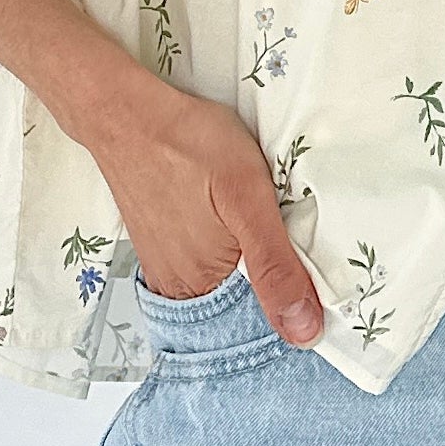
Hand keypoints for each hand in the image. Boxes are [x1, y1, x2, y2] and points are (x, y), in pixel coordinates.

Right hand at [75, 66, 326, 344]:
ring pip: (228, 282)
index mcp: (200, 288)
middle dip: (274, 281)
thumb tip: (303, 331)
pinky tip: (235, 222)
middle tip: (285, 236)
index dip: (295, 304)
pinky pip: (207, 262)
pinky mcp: (162, 244)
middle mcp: (178, 288)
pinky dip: (228, 249)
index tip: (316, 281)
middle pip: (244, 304)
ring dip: (251, 263)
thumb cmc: (186, 145)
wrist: (128, 113)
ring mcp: (167, 266)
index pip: (262, 325)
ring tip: (261, 227)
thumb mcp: (247, 200)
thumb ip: (275, 267)